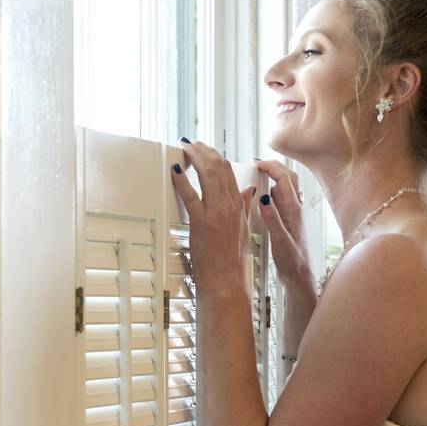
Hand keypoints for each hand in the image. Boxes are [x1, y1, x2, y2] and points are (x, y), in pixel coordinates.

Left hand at [169, 140, 255, 293]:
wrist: (227, 282)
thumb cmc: (232, 262)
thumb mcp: (244, 230)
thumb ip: (246, 208)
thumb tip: (250, 192)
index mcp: (240, 206)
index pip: (230, 172)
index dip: (216, 156)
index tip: (206, 150)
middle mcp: (230, 205)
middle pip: (219, 166)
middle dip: (204, 150)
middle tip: (192, 143)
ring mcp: (217, 213)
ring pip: (208, 173)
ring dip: (195, 156)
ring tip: (185, 148)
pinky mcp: (202, 222)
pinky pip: (190, 195)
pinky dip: (182, 180)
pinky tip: (175, 170)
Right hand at [251, 159, 312, 292]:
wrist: (299, 276)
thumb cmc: (293, 261)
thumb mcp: (280, 240)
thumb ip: (272, 219)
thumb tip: (263, 198)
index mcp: (293, 210)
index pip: (284, 178)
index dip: (270, 167)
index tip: (255, 164)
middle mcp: (294, 208)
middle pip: (288, 177)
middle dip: (273, 166)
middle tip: (256, 164)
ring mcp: (291, 212)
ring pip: (284, 186)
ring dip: (272, 176)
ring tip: (256, 175)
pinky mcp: (286, 219)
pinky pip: (279, 198)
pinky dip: (270, 190)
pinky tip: (259, 196)